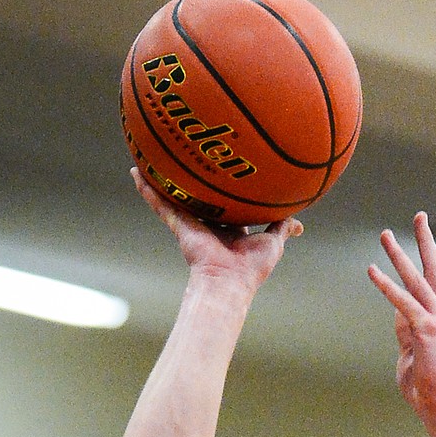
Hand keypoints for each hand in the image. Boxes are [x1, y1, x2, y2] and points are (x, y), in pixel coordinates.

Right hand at [132, 167, 301, 292]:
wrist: (231, 281)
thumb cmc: (253, 268)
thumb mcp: (273, 243)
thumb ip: (282, 228)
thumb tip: (299, 225)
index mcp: (228, 229)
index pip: (223, 205)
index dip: (221, 190)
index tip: (220, 173)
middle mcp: (208, 224)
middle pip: (195, 196)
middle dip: (188, 180)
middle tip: (181, 155)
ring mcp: (191, 223)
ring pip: (173, 195)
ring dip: (159, 178)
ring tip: (148, 155)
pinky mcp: (179, 224)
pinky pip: (160, 203)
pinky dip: (147, 189)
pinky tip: (136, 171)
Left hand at [368, 212, 435, 426]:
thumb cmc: (428, 388)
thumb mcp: (412, 353)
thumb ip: (405, 332)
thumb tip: (397, 315)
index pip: (433, 281)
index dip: (426, 257)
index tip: (420, 236)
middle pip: (434, 269)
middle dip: (425, 241)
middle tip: (419, 216)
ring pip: (417, 279)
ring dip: (399, 255)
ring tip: (385, 235)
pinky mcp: (427, 331)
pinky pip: (403, 303)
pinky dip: (386, 286)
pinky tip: (372, 270)